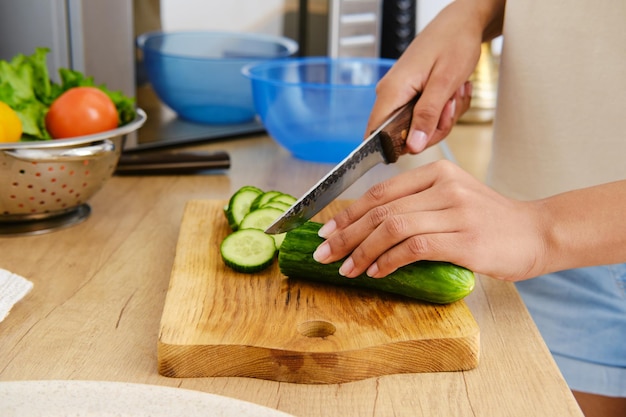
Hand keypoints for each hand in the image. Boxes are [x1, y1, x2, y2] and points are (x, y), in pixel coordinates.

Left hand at [313, 160, 546, 281]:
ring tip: (346, 269)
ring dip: (362, 252)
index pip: (380, 192)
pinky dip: (389, 261)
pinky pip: (414, 248)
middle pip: (381, 210)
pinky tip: (377, 272)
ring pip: (393, 228)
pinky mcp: (466, 240)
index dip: (348, 213)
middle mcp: (444, 187)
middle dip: (346, 234)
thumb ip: (416, 205)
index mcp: (437, 173)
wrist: (537, 232)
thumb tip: (368, 229)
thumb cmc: (490, 221)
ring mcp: (456, 211)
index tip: (327, 231)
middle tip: (325, 253)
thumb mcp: (452, 200)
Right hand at [366, 1, 483, 153]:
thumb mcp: (444, 82)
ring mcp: (400, 95)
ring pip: (418, 128)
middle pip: (403, 135)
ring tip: (453, 95)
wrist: (461, 24)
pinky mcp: (410, 95)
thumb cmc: (453, 42)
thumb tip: (413, 146)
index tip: (423, 139)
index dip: (397, 146)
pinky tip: (452, 94)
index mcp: (392, 91)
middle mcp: (390, 94)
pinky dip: (443, 111)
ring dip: (442, 118)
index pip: (375, 134)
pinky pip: (424, 117)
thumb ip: (428, 115)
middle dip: (433, 128)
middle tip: (450, 108)